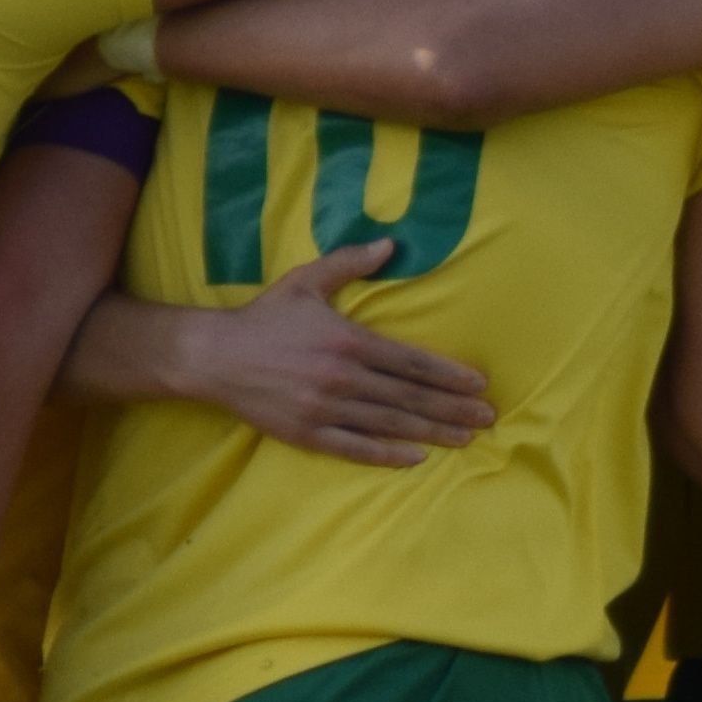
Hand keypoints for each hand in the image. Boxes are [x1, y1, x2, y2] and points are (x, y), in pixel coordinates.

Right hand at [187, 242, 489, 461]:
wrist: (214, 356)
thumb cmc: (264, 317)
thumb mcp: (306, 281)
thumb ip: (350, 262)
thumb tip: (391, 244)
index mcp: (348, 340)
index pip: (411, 362)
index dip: (449, 375)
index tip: (478, 385)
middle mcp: (343, 378)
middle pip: (409, 397)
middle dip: (452, 408)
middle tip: (487, 418)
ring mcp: (326, 409)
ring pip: (390, 424)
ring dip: (432, 432)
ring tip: (465, 438)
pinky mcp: (307, 434)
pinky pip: (356, 448)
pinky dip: (387, 455)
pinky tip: (416, 457)